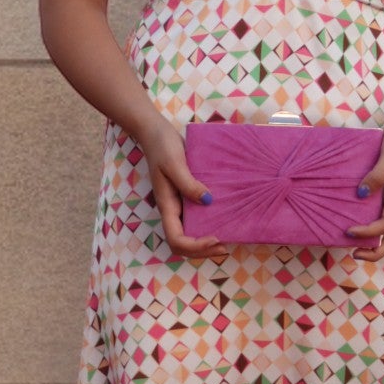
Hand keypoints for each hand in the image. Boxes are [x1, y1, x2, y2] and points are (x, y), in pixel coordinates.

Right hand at [137, 115, 229, 261]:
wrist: (156, 133)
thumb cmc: (162, 146)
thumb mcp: (174, 163)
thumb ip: (188, 183)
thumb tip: (207, 201)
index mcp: (167, 206)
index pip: (176, 240)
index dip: (195, 245)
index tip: (215, 238)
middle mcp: (173, 210)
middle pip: (183, 244)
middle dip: (203, 250)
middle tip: (225, 246)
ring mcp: (179, 205)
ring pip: (190, 234)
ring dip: (206, 243)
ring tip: (227, 239)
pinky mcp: (186, 197)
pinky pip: (196, 219)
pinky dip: (208, 226)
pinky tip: (224, 221)